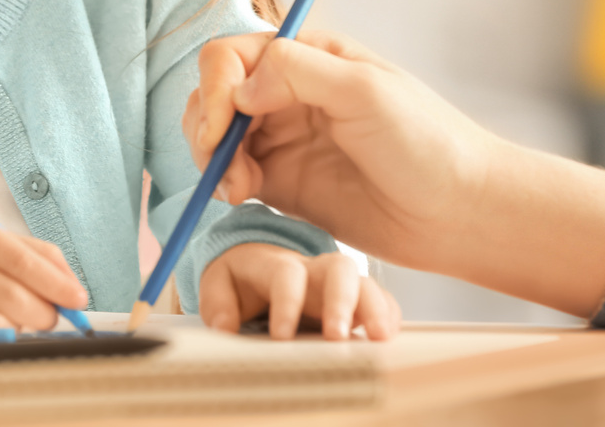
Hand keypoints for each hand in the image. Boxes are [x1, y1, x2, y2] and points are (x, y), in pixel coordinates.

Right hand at [184, 28, 496, 268]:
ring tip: (235, 187)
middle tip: (220, 161)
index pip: (233, 55)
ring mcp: (284, 139)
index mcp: (308, 57)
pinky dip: (221, 183)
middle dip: (207, 124)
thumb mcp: (366, 91)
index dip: (219, 87)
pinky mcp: (282, 183)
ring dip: (210, 157)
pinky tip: (238, 197)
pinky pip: (231, 175)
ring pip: (215, 134)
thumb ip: (298, 72)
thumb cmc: (429, 144)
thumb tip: (241, 89)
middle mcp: (288, 93)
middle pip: (215, 92)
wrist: (460, 214)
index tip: (225, 127)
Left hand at [199, 243, 399, 340]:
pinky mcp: (355, 301)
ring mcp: (337, 285)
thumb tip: (224, 327)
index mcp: (276, 264)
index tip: (280, 337)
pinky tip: (386, 339)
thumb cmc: (241, 280)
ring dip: (374, 310)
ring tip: (378, 340)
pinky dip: (387, 317)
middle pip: (338, 268)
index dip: (286, 303)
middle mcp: (313, 270)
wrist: (261, 267)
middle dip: (341, 301)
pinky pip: (381, 301)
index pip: (287, 275)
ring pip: (365, 284)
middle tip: (336, 338)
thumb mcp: (218, 284)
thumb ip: (217, 303)